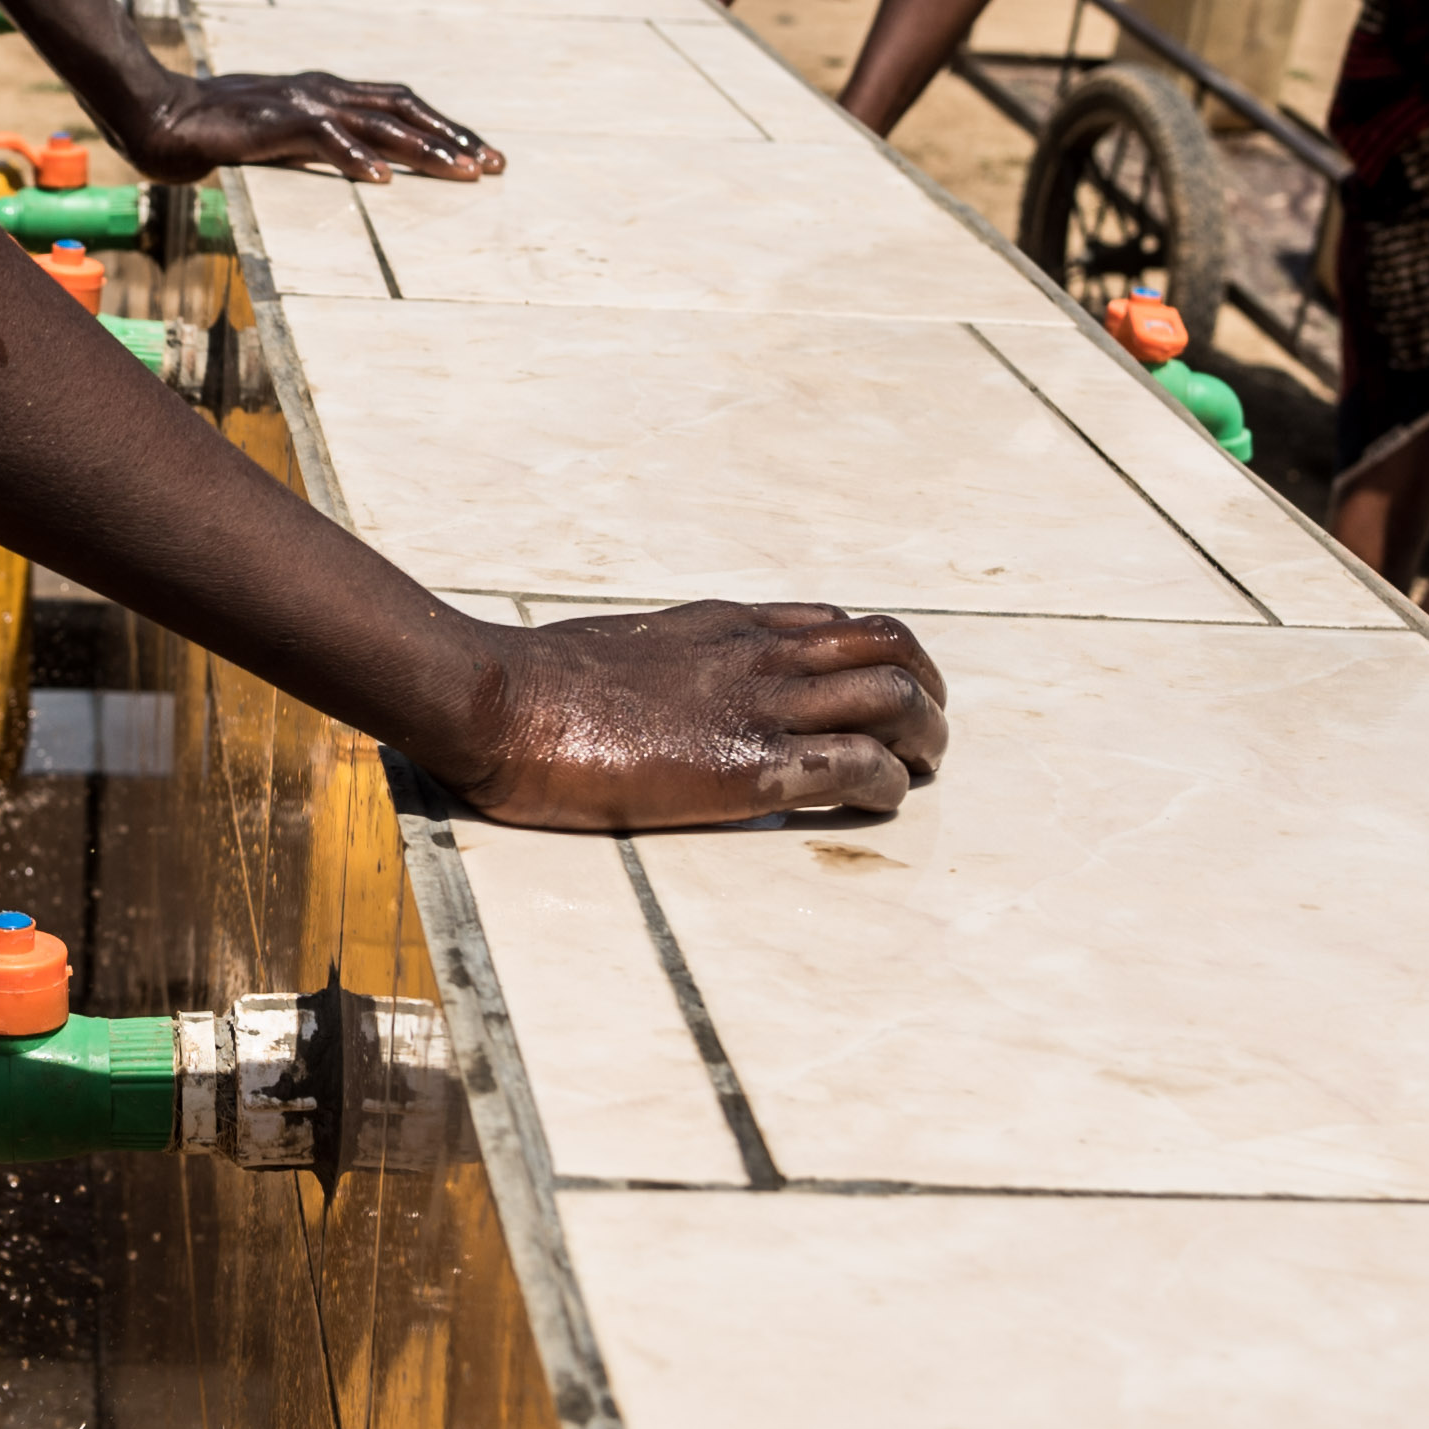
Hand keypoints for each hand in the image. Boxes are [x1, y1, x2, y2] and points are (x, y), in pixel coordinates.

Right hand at [117, 72, 503, 186]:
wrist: (161, 116)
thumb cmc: (217, 132)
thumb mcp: (281, 137)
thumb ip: (317, 144)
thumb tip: (356, 167)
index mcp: (328, 92)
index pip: (401, 105)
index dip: (444, 129)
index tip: (482, 155)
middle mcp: (324, 90)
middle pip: (405, 109)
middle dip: (452, 137)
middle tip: (494, 166)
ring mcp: (302, 103)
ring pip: (377, 123)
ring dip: (422, 148)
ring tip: (459, 171)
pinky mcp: (275, 123)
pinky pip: (324, 140)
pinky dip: (356, 158)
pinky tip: (382, 180)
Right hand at [441, 602, 947, 829]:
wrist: (503, 700)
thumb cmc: (539, 687)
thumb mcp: (624, 650)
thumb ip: (670, 664)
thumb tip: (673, 692)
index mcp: (727, 627)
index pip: (837, 624)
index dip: (879, 659)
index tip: (882, 696)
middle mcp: (759, 655)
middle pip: (889, 651)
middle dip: (926, 694)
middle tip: (925, 738)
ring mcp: (759, 707)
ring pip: (894, 701)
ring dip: (924, 740)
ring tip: (920, 771)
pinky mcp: (749, 768)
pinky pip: (856, 767)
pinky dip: (886, 784)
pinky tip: (878, 803)